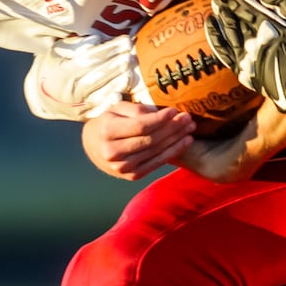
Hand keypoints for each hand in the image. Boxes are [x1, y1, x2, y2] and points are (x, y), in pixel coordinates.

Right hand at [24, 33, 143, 121]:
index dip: (108, 50)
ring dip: (118, 83)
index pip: (88, 60)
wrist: (45, 96)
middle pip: (96, 77)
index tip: (125, 40)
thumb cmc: (55, 67)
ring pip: (100, 95)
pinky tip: (122, 94)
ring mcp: (77, 107)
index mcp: (62, 74)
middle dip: (116, 65)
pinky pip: (100, 111)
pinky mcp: (85, 117)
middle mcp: (69, 92)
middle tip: (131, 55)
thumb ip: (75, 45)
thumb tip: (95, 40)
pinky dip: (111, 103)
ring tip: (131, 71)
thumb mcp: (59, 52)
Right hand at [80, 102, 195, 180]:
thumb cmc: (109, 122)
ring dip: (176, 139)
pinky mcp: (132, 176)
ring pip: (156, 151)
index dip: (160, 119)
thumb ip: (136, 109)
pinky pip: (156, 163)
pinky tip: (185, 142)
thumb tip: (158, 113)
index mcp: (107, 132)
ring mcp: (122, 167)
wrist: (94, 146)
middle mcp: (113, 152)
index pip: (140, 126)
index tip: (175, 110)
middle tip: (188, 118)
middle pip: (150, 139)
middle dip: (172, 128)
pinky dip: (173, 152)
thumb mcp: (117, 109)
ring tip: (190, 128)